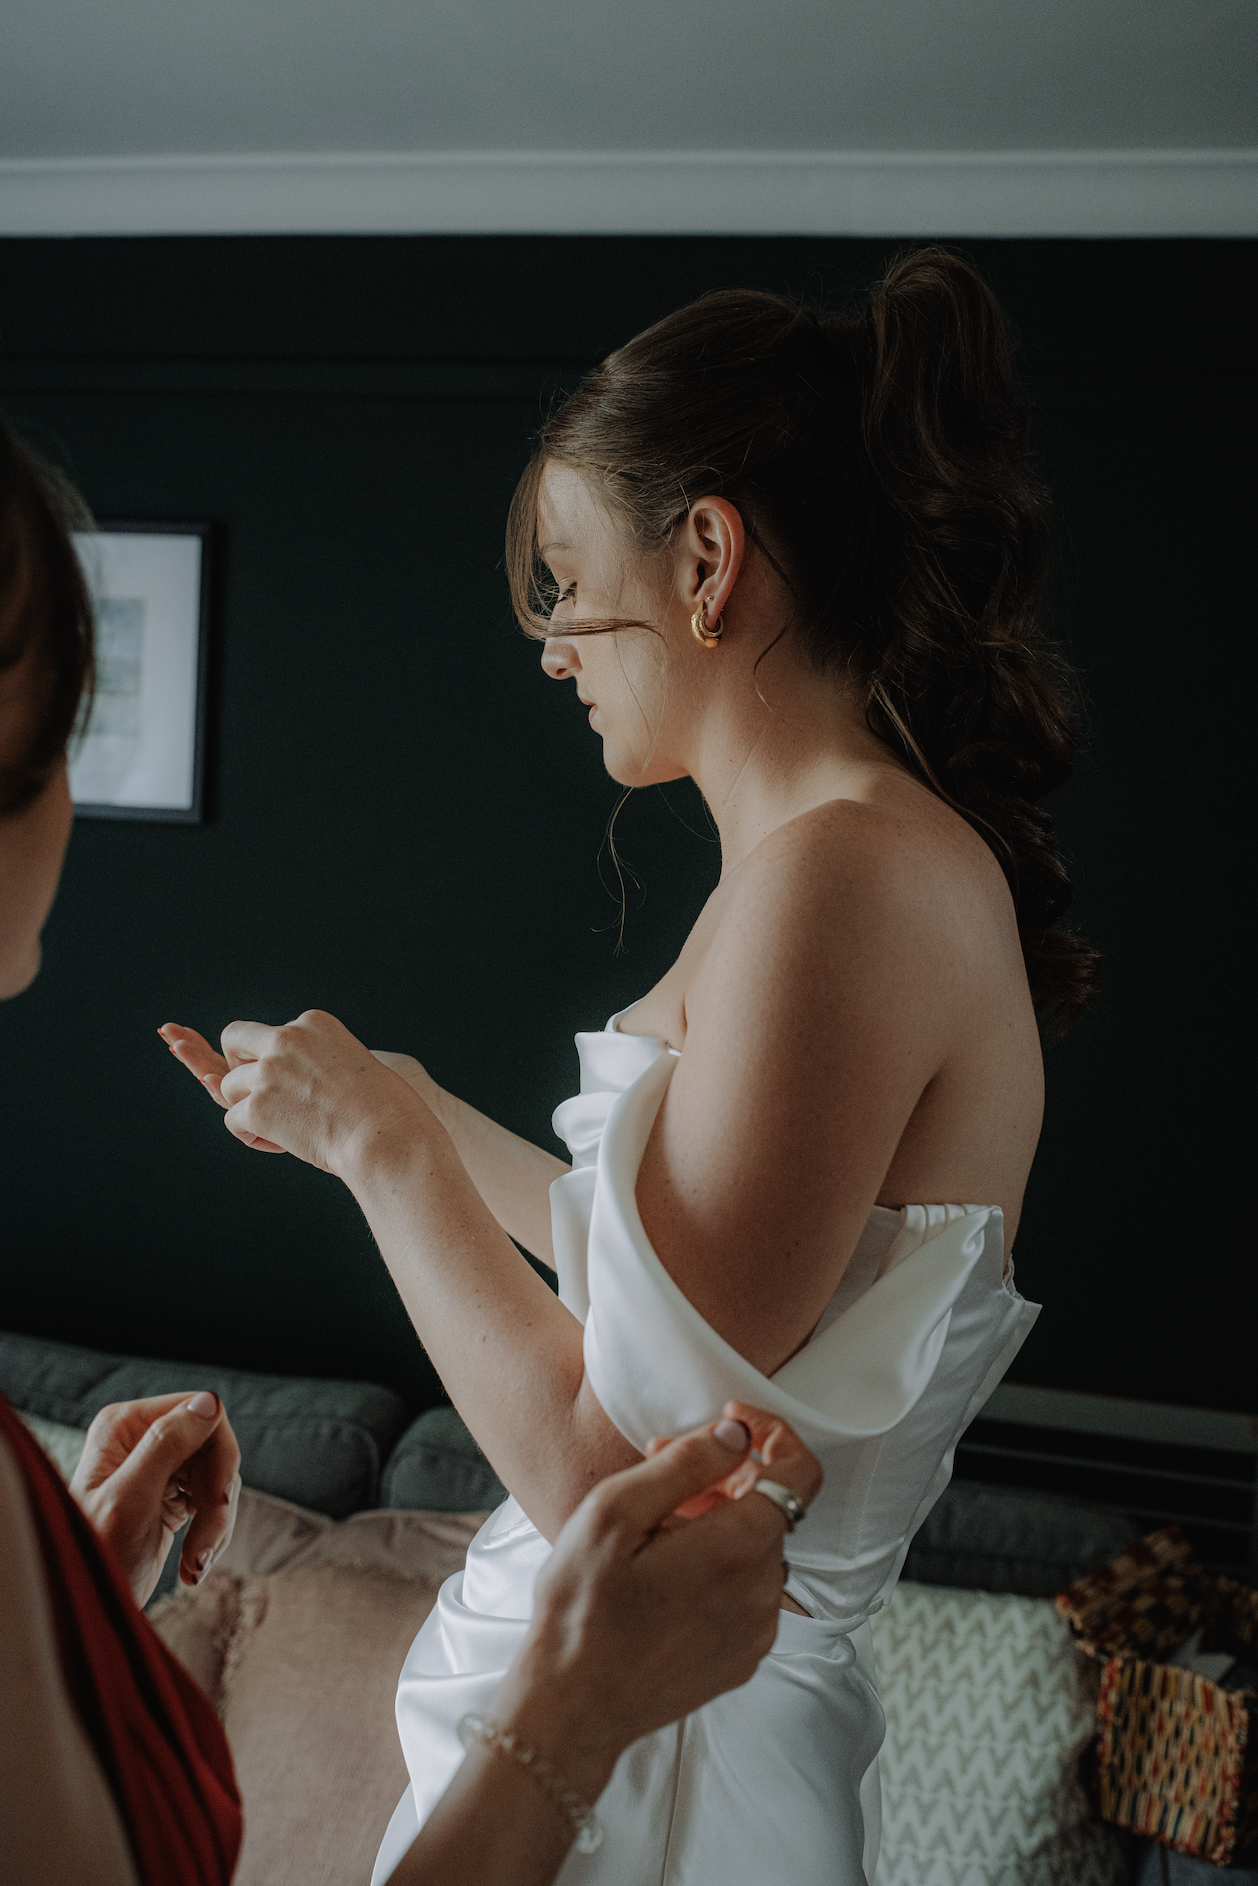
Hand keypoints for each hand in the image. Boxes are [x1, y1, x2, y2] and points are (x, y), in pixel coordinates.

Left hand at [69, 1392, 241, 1606]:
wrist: (86, 1611)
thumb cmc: (94, 1559)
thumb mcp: (129, 1501)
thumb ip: (165, 1445)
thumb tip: (209, 1401)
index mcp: (124, 1426)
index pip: (201, 1411)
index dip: (220, 1454)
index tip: (218, 1500)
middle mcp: (140, 1438)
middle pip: (214, 1447)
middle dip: (218, 1499)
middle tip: (206, 1546)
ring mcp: (155, 1466)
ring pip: (217, 1476)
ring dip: (216, 1523)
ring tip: (196, 1562)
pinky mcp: (168, 1495)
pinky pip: (211, 1500)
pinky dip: (212, 1532)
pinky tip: (194, 1562)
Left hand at [163, 1010, 431, 1173]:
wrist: (386, 1135)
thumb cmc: (384, 1110)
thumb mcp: (354, 1062)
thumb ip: (318, 1060)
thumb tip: (286, 1084)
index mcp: (314, 1023)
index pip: (275, 1033)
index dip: (278, 1061)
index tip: (300, 1087)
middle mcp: (287, 1038)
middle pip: (234, 1038)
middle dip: (236, 1064)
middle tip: (257, 1093)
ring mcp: (268, 1071)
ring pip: (228, 1086)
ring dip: (249, 1107)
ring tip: (281, 1128)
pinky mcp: (256, 1107)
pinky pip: (233, 1120)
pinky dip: (251, 1136)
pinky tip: (281, 1144)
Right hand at [492, 1401, 822, 1800]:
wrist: (572, 1708)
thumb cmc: (582, 1608)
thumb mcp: (615, 1512)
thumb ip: (686, 1463)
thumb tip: (738, 1435)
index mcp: (738, 1550)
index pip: (800, 1471)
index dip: (773, 1432)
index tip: (731, 1421)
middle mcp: (763, 1593)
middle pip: (771, 1507)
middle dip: (726, 1475)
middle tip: (660, 1462)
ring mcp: (757, 1631)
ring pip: (757, 1549)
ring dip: (719, 1520)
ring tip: (653, 1520)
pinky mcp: (743, 1657)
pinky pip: (747, 1590)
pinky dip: (718, 1564)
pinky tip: (666, 1567)